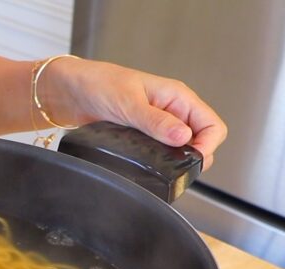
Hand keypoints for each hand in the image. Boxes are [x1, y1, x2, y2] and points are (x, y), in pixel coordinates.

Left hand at [41, 58, 226, 169]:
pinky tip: (148, 165)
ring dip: (176, 161)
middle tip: (173, 168)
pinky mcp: (145, 136)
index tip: (191, 160)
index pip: (212, 126)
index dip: (207, 146)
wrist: (71, 91)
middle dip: (193, 157)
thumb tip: (183, 136)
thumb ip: (155, 121)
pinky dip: (160, 162)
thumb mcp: (128, 103)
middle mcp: (173, 111)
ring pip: (183, 149)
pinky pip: (163, 152)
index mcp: (178, 97)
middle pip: (202, 141)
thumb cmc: (99, 84)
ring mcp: (159, 125)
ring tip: (159, 166)